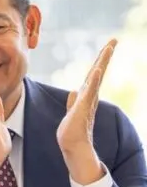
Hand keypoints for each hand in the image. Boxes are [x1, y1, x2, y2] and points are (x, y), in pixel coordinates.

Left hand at [56, 39, 114, 183]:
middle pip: (98, 71)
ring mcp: (88, 102)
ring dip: (102, 63)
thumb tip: (74, 92)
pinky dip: (94, 80)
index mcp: (86, 95)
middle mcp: (90, 96)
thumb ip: (74, 101)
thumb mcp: (71, 111)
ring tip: (109, 48)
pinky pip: (90, 91)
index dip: (100, 59)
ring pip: (96, 78)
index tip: (108, 45)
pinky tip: (98, 70)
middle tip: (114, 40)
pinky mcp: (83, 108)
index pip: (93, 73)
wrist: (72, 147)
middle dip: (105, 55)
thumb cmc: (72, 131)